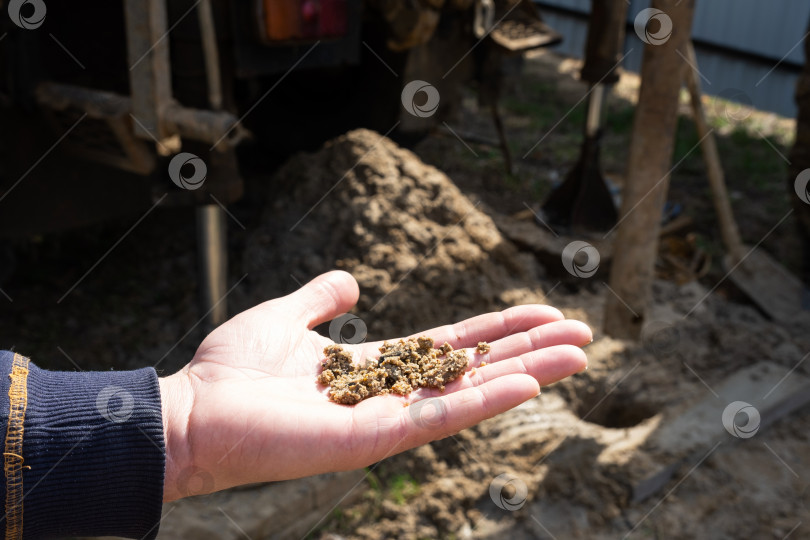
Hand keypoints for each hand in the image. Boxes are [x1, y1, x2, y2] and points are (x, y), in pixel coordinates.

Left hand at [158, 271, 591, 501]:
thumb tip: (352, 283)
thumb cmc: (233, 370)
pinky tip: (529, 382)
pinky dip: (487, 400)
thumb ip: (321, 298)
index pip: (452, 344)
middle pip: (475, 367)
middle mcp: (392, 393)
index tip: (541, 310)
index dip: (497, 327)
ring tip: (577, 354)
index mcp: (376, 366)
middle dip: (529, 349)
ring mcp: (387, 418)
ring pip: (471, 391)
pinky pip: (441, 417)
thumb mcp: (285, 315)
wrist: (193, 411)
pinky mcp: (373, 438)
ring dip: (527, 372)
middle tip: (582, 334)